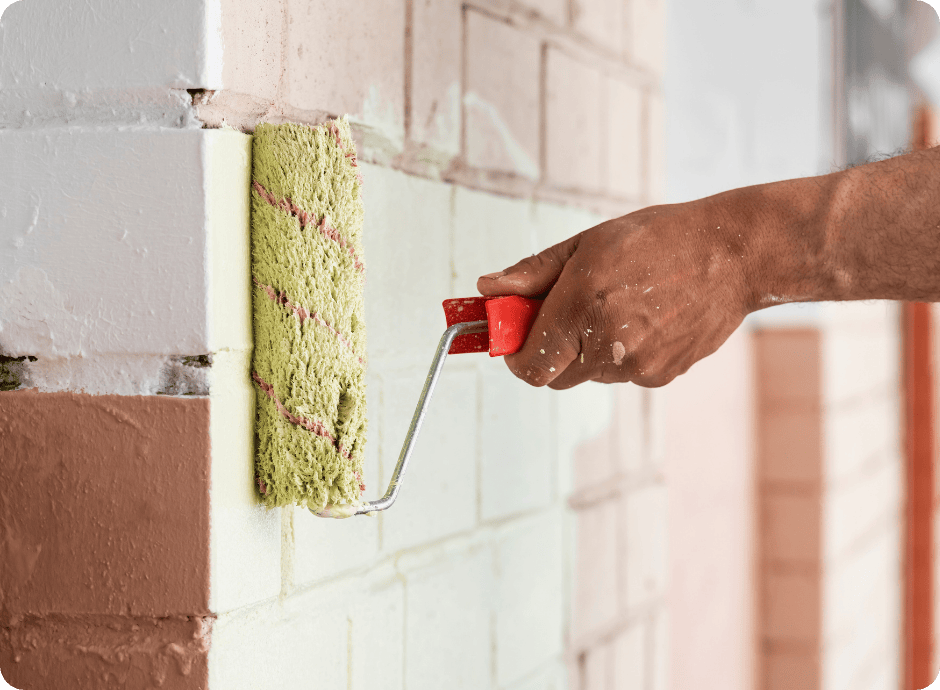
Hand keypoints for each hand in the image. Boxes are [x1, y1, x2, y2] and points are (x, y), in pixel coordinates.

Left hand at [476, 201, 754, 388]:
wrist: (734, 255)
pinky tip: (643, 317)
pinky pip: (621, 373)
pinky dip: (620, 352)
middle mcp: (607, 345)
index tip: (515, 334)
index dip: (514, 353)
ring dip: (587, 349)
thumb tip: (488, 289)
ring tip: (616, 304)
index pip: (527, 364)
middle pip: (554, 376)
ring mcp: (637, 367)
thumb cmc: (659, 239)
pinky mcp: (661, 376)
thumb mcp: (588, 243)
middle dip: (549, 350)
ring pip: (588, 374)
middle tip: (563, 312)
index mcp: (582, 305)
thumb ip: (532, 273)